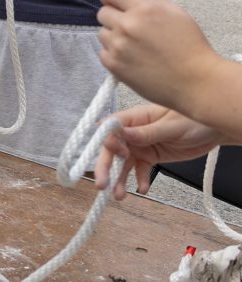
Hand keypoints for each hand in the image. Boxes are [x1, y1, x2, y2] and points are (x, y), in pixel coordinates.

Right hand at [94, 104, 223, 200]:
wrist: (213, 130)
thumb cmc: (193, 120)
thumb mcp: (172, 126)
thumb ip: (147, 132)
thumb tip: (122, 133)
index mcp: (135, 117)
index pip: (112, 128)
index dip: (110, 141)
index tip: (119, 153)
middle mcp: (133, 131)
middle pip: (113, 148)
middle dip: (106, 166)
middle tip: (102, 184)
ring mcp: (141, 145)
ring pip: (124, 163)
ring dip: (119, 179)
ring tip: (118, 196)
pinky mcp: (151, 156)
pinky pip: (140, 170)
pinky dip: (140, 180)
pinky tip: (143, 189)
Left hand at [97, 0, 216, 109]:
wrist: (196, 82)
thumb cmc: (189, 45)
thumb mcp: (174, 11)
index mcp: (144, 8)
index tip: (116, 0)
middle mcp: (127, 25)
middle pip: (102, 12)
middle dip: (115, 16)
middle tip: (134, 27)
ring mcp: (118, 46)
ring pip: (102, 33)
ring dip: (115, 36)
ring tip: (138, 45)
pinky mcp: (113, 65)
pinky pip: (104, 52)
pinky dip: (115, 54)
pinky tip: (134, 58)